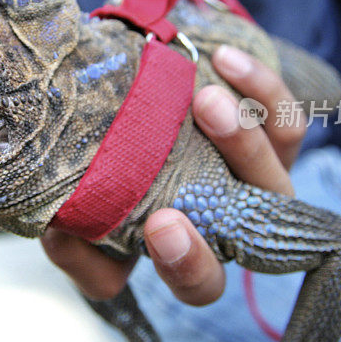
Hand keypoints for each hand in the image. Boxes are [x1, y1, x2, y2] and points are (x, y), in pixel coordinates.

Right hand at [41, 45, 304, 303]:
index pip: (199, 282)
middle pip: (254, 226)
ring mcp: (258, 179)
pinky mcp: (272, 136)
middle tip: (190, 154)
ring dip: (244, 135)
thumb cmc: (107, 184)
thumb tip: (56, 233)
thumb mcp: (83, 221)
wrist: (138, 113)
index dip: (186, 263)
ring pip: (275, 167)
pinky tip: (223, 59)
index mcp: (189, 256)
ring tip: (205, 98)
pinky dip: (260, 87)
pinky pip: (283, 119)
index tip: (159, 225)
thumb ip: (71, 244)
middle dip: (226, 188)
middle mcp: (232, 221)